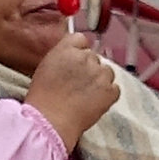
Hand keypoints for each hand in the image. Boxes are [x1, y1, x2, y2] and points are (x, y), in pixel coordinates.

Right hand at [26, 33, 118, 149]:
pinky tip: (95, 103)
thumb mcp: (46, 67)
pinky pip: (115, 89)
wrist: (50, 119)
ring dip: (101, 81)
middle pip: (94, 58)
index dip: (80, 51)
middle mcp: (86, 57)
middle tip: (79, 86)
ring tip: (87, 96)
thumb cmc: (43, 98)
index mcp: (67, 49)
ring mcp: (100, 74)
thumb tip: (71, 59)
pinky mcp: (110, 91)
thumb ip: (61, 57)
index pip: (81, 40)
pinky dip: (108, 96)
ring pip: (107, 72)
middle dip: (89, 70)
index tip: (77, 63)